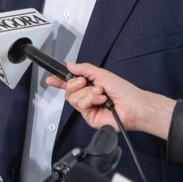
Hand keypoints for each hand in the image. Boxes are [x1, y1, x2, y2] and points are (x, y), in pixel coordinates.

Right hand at [46, 62, 175, 139]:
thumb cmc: (122, 90)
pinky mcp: (88, 116)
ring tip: (100, 93)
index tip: (50, 79)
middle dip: (75, 84)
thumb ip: (83, 68)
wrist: (132, 105)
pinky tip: (101, 100)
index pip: (69, 83)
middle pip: (68, 90)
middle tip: (85, 82)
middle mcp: (86, 96)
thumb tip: (69, 65)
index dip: (59, 81)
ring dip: (87, 93)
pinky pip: (80, 105)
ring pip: (72, 98)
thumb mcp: (101, 74)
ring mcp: (87, 107)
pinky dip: (90, 100)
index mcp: (88, 85)